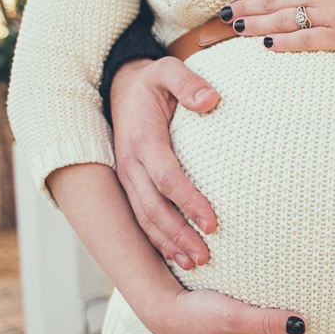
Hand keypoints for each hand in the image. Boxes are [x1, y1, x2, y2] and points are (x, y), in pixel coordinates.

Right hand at [111, 57, 219, 269]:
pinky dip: (158, 241)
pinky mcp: (130, 186)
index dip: (188, 201)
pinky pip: (141, 219)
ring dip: (169, 244)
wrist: (121, 88)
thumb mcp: (167, 70)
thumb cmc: (152, 82)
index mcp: (142, 139)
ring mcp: (127, 178)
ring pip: (145, 220)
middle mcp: (130, 164)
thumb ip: (188, 82)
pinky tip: (177, 257)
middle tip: (206, 255)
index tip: (213, 222)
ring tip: (195, 263)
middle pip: (153, 208)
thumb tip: (211, 98)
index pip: (166, 177)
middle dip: (179, 234)